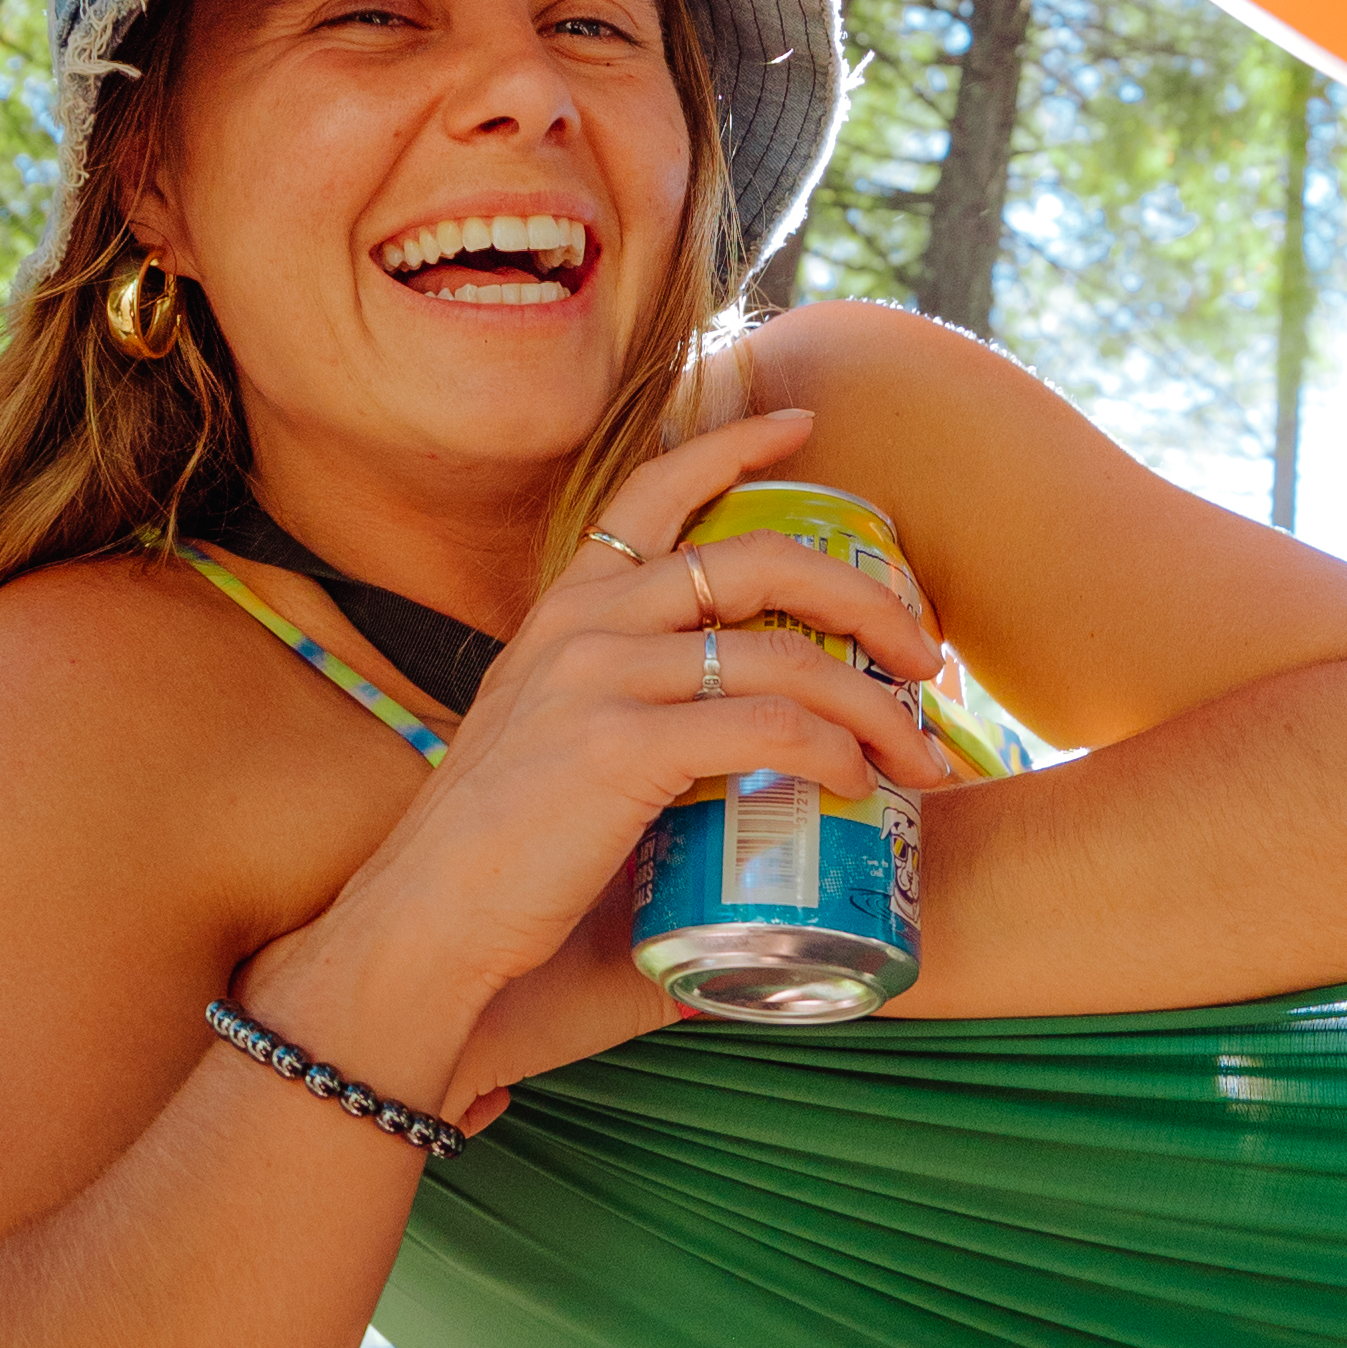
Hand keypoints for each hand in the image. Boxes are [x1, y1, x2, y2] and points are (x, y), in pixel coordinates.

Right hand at [237, 405, 948, 1109]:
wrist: (423, 922)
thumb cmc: (496, 853)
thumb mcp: (551, 740)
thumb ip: (627, 713)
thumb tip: (728, 752)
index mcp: (566, 608)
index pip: (653, 490)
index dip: (735, 446)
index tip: (804, 425)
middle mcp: (586, 622)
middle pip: (761, 561)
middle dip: (866, 598)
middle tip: (924, 652)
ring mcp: (601, 678)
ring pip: (785, 653)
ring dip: (875, 703)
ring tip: (918, 751)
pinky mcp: (621, 747)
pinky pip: (766, 726)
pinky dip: (832, 753)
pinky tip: (858, 785)